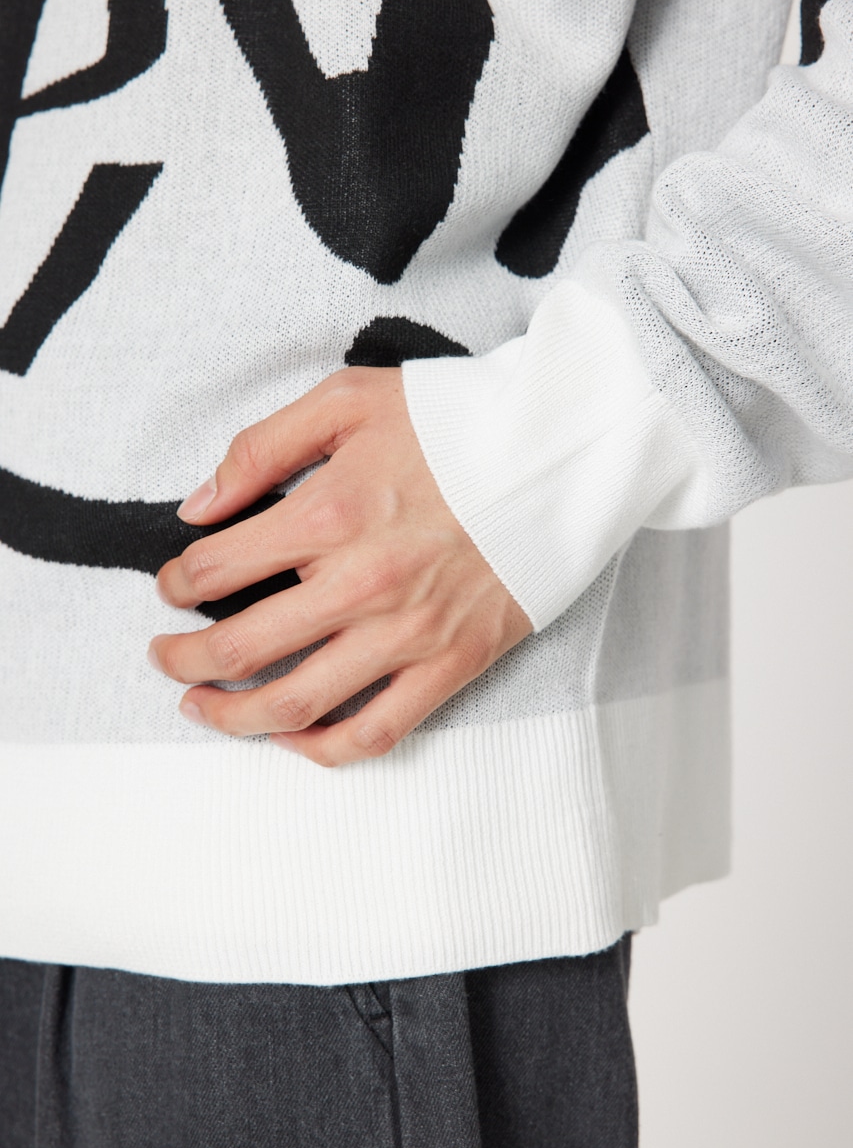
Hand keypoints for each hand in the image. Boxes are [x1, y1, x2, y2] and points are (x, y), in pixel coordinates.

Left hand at [148, 366, 532, 765]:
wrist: (562, 453)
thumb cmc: (456, 422)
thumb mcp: (348, 398)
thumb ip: (262, 447)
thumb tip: (198, 506)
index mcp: (328, 514)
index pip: (217, 568)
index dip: (178, 582)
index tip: (173, 586)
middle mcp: (359, 584)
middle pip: (239, 646)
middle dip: (181, 658)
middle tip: (163, 655)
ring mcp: (406, 635)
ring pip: (294, 704)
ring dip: (230, 715)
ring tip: (200, 708)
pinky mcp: (450, 666)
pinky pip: (375, 733)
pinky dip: (321, 749)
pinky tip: (290, 738)